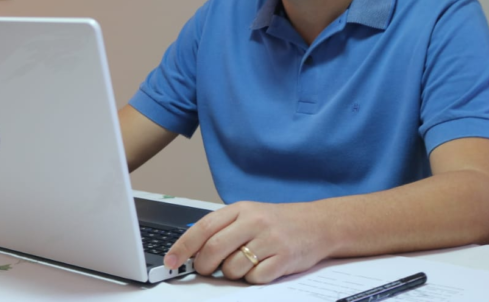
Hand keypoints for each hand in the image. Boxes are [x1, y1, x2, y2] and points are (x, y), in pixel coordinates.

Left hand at [164, 201, 330, 283]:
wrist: (317, 223)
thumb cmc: (277, 222)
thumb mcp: (248, 215)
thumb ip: (222, 229)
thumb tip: (192, 253)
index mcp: (240, 209)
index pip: (203, 228)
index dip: (183, 247)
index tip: (170, 262)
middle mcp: (254, 221)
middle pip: (214, 249)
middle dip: (204, 265)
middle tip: (207, 270)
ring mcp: (270, 239)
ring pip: (233, 268)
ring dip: (232, 273)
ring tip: (245, 263)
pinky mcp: (284, 258)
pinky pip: (255, 278)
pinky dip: (253, 278)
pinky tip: (262, 267)